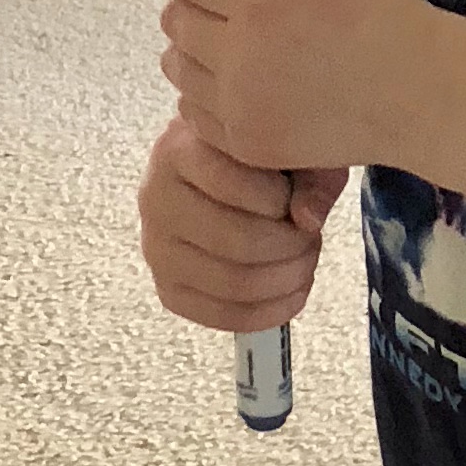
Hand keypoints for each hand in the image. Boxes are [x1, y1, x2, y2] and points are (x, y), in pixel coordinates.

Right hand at [136, 116, 346, 335]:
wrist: (223, 171)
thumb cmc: (259, 157)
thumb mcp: (291, 149)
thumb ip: (309, 175)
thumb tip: (307, 219)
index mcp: (178, 149)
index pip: (234, 184)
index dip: (281, 200)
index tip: (296, 199)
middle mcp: (156, 199)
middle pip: (239, 241)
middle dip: (292, 246)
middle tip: (310, 237)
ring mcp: (157, 248)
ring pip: (234, 284)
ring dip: (287, 279)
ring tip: (304, 258)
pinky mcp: (168, 287)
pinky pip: (221, 316)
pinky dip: (269, 312)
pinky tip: (293, 292)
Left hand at [160, 0, 438, 176]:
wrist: (421, 97)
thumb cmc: (387, 17)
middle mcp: (240, 53)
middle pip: (173, 17)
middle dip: (199, 4)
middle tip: (239, 9)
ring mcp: (239, 105)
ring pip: (177, 66)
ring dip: (200, 51)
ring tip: (246, 52)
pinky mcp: (245, 143)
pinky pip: (194, 110)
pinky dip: (211, 95)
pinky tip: (253, 87)